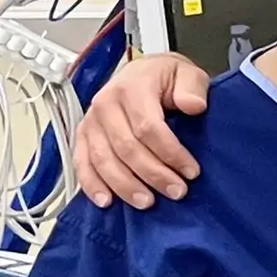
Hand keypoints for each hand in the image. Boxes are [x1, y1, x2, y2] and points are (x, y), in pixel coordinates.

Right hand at [70, 55, 208, 210]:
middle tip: (177, 192)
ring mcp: (90, 122)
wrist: (141, 73)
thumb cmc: (165, 78)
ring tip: (147, 202)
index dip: (170, 153)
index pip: (148, 127)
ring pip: (103, 160)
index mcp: (131, 87)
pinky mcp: (81, 136)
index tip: (191, 171)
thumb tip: (194, 105)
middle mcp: (105, 104)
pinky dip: (91, 184)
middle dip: (153, 174)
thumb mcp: (187, 74)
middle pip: (126, 147)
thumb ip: (192, 88)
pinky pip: (81, 163)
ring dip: (125, 185)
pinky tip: (106, 201)